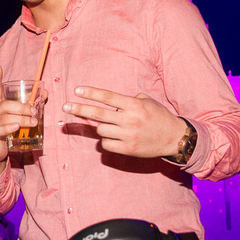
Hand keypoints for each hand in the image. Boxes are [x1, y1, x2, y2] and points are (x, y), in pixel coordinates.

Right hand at [0, 66, 37, 175]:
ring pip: (4, 118)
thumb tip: (45, 92)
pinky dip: (8, 128)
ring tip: (32, 122)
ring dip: (20, 119)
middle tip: (34, 112)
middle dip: (22, 107)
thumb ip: (28, 105)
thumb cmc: (8, 131)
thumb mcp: (17, 117)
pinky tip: (16, 127)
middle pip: (5, 105)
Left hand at [62, 86, 184, 157]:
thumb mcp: (146, 101)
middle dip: (79, 109)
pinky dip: (107, 140)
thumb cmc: (159, 116)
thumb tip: (107, 103)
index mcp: (133, 105)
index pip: (107, 97)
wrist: (174, 138)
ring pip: (101, 130)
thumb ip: (128, 100)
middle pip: (98, 114)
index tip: (77, 90)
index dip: (91, 93)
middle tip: (65, 106)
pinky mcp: (128, 149)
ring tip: (113, 126)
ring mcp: (128, 136)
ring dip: (101, 127)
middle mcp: (129, 120)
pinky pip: (106, 144)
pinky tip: (115, 138)